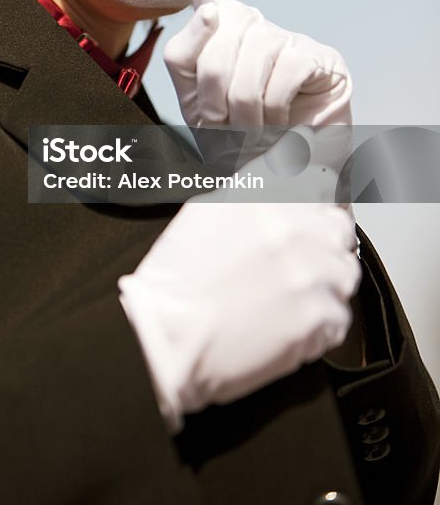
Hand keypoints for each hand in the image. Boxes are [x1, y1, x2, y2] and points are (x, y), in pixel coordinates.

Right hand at [119, 200, 359, 430]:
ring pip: (344, 272)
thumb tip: (286, 171)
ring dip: (322, 285)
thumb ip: (256, 189)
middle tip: (293, 265)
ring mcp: (312, 270)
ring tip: (280, 300)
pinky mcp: (320, 315)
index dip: (322, 194)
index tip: (321, 203)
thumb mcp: (207, 209)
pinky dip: (317, 325)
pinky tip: (280, 324)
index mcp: (267, 193)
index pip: (321, 177)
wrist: (165, 338)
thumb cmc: (177, 282)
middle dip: (323, 244)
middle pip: (339, 226)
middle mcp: (294, 224)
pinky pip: (339, 316)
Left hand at [164, 0, 351, 127]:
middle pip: (215, 32)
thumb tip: (217, 12)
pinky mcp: (319, 57)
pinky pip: (278, 69)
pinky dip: (270, 109)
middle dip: (212, 91)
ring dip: (240, 109)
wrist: (274, 184)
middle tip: (230, 124)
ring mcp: (289, 38)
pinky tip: (282, 122)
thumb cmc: (231, 138)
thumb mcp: (192, 96)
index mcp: (219, 27)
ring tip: (255, 129)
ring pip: (244, 55)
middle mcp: (255, 23)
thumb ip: (190, 52)